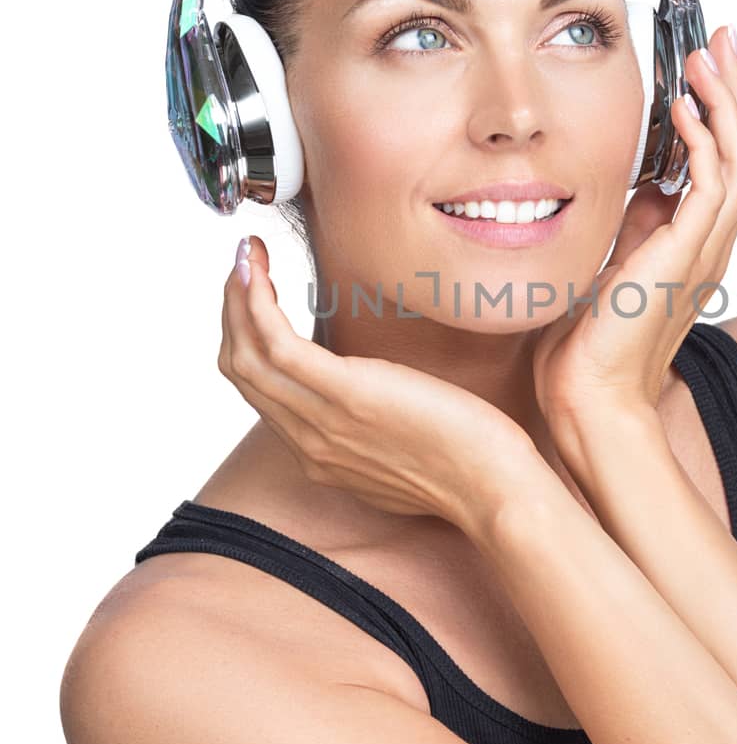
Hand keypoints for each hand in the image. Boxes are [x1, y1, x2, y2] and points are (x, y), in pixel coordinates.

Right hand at [218, 238, 534, 531]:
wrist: (496, 490)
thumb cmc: (474, 466)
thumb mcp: (407, 451)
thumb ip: (379, 427)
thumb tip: (381, 395)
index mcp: (322, 454)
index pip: (261, 393)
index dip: (248, 338)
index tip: (258, 295)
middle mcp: (310, 442)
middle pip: (242, 371)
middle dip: (233, 311)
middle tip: (244, 262)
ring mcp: (322, 421)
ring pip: (247, 355)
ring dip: (238, 296)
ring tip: (245, 253)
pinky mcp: (346, 394)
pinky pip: (276, 343)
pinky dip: (256, 301)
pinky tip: (259, 268)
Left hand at [531, 24, 736, 445]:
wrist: (589, 400)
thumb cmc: (588, 347)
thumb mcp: (609, 266)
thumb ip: (632, 228)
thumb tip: (641, 185)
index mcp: (694, 247)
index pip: (725, 165)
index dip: (720, 113)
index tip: (703, 67)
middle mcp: (710, 246)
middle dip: (734, 91)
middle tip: (720, 40)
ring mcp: (705, 252)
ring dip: (726, 102)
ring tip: (706, 56)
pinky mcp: (687, 256)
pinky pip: (715, 185)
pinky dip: (706, 140)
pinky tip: (683, 108)